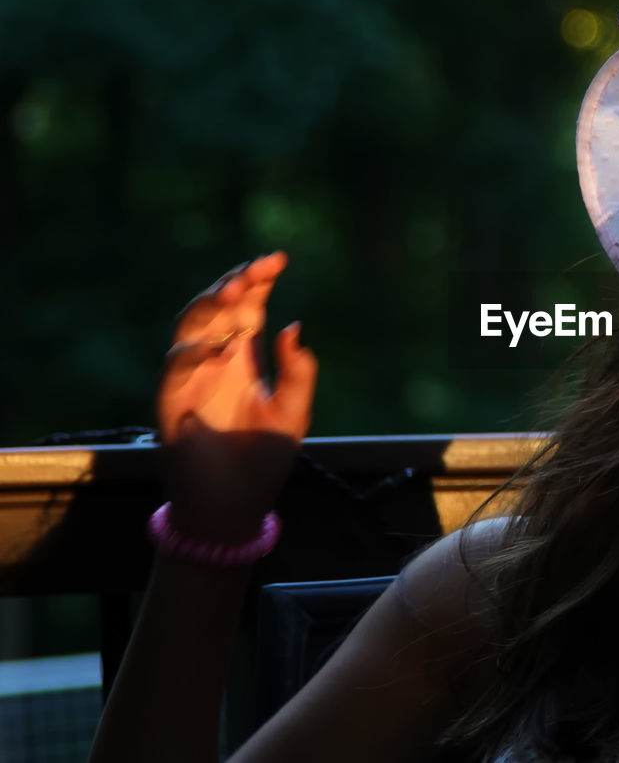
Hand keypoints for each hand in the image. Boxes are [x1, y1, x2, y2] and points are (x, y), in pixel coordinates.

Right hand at [156, 252, 317, 541]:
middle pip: (217, 309)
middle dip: (234, 285)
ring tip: (236, 292)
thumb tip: (294, 328)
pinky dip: (195, 352)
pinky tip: (221, 345)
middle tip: (256, 270)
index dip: (258, 282)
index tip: (278, 260)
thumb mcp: (294, 413)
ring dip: (211, 307)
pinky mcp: (172, 401)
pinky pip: (176, 368)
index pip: (248, 309)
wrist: (235, 506)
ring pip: (190, 327)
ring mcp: (190, 379)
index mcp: (243, 360)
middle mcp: (214, 362)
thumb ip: (298, 373)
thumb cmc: (263, 459)